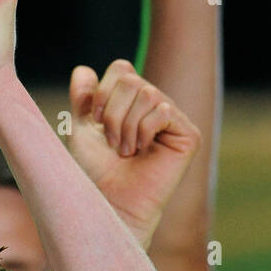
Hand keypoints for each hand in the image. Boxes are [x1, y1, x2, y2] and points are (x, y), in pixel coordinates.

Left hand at [69, 59, 200, 244]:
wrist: (108, 202)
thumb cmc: (94, 172)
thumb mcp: (82, 129)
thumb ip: (84, 99)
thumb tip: (82, 69)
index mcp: (133, 102)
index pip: (122, 68)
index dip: (102, 92)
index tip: (96, 122)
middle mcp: (155, 106)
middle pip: (132, 79)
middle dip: (112, 113)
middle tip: (112, 144)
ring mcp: (174, 120)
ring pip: (147, 93)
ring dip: (125, 126)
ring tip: (125, 152)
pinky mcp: (189, 135)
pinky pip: (163, 110)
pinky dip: (144, 131)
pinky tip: (142, 152)